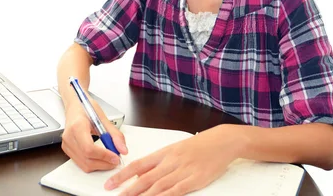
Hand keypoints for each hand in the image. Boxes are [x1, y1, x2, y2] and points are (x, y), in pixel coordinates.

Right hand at [61, 98, 127, 172]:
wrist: (74, 105)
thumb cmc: (87, 108)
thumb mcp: (103, 118)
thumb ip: (115, 134)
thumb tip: (123, 150)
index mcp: (77, 126)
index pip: (89, 148)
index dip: (104, 155)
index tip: (116, 157)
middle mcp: (69, 137)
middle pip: (87, 159)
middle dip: (104, 163)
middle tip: (116, 160)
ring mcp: (66, 144)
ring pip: (84, 165)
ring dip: (100, 165)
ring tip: (110, 159)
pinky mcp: (67, 149)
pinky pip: (81, 163)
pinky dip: (93, 164)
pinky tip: (101, 158)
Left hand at [105, 125, 243, 195]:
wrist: (221, 141)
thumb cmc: (198, 146)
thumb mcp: (175, 150)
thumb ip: (158, 163)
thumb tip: (140, 175)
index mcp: (165, 152)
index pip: (139, 164)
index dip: (123, 175)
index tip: (111, 183)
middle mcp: (171, 161)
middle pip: (146, 178)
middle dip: (129, 189)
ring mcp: (183, 171)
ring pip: (159, 186)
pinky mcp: (195, 180)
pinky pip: (177, 191)